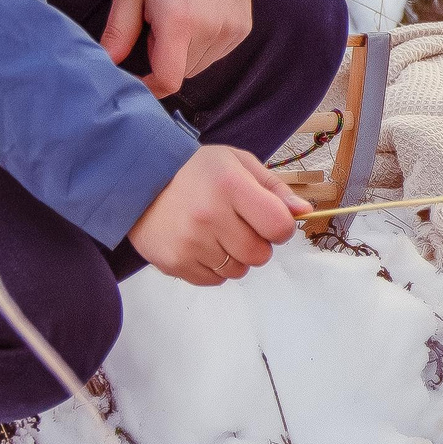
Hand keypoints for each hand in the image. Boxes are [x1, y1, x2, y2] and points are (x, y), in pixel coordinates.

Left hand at [102, 0, 252, 97]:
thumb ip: (118, 31)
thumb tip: (105, 63)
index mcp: (179, 20)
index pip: (168, 79)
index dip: (149, 86)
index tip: (137, 77)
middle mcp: (211, 28)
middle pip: (182, 71)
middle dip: (164, 57)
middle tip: (157, 23)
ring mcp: (231, 29)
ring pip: (199, 64)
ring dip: (184, 52)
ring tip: (180, 15)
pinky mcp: (243, 27)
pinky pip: (217, 53)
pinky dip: (203, 44)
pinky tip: (199, 13)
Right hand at [127, 145, 308, 285]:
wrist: (138, 178)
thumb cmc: (195, 169)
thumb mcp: (237, 162)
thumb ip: (274, 187)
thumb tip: (304, 211)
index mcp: (230, 186)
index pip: (279, 226)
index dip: (281, 227)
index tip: (270, 219)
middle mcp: (209, 217)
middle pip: (259, 254)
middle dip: (258, 243)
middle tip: (240, 225)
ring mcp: (189, 243)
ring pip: (238, 271)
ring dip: (236, 257)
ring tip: (217, 233)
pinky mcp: (173, 263)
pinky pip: (213, 280)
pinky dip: (214, 267)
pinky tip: (202, 244)